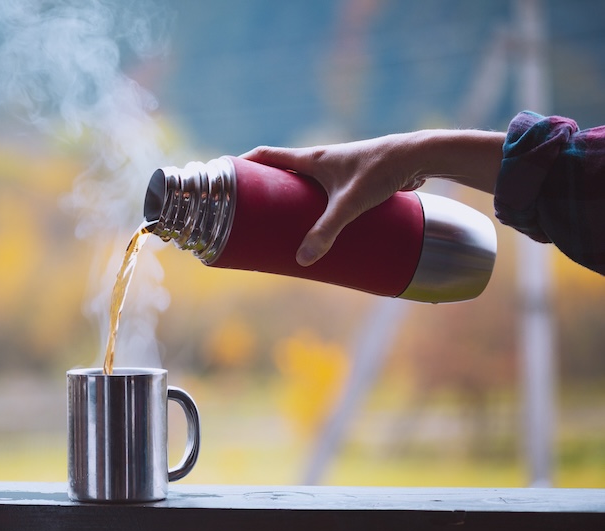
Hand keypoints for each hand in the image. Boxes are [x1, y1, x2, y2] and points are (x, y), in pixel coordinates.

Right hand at [241, 130, 502, 265]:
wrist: (418, 156)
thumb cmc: (381, 172)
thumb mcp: (349, 205)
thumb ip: (326, 232)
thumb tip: (304, 261)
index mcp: (309, 159)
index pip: (265, 156)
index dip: (242, 166)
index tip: (225, 179)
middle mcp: (319, 161)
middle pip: (279, 172)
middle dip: (262, 189)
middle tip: (248, 211)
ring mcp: (335, 169)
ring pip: (301, 184)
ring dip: (287, 199)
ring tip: (277, 224)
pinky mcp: (351, 179)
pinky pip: (321, 192)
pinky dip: (310, 205)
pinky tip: (316, 225)